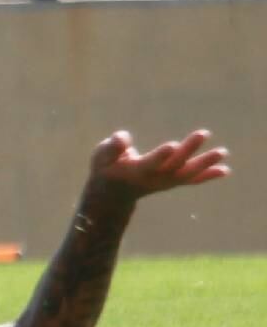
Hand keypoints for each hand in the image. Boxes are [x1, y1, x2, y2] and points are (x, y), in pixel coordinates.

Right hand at [86, 129, 228, 202]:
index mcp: (135, 171)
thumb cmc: (106, 167)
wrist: (114, 193)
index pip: (150, 163)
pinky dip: (208, 175)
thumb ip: (112, 147)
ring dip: (205, 163)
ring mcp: (165, 182)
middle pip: (174, 164)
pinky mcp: (172, 182)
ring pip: (187, 173)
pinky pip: (192, 179)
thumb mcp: (101, 156)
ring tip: (223, 152)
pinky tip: (225, 170)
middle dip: (189, 149)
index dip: (161, 155)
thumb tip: (122, 138)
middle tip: (203, 133)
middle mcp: (154, 178)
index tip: (172, 145)